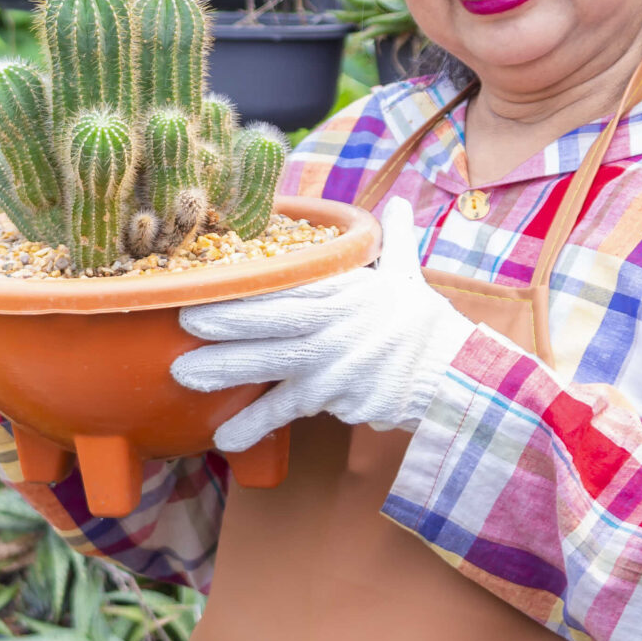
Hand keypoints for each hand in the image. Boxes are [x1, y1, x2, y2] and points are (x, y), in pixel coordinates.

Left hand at [173, 198, 476, 454]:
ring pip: (273, 368)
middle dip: (228, 324)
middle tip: (184, 325)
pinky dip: (257, 425)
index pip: (290, 287)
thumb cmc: (424, 325)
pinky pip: (289, 412)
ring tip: (185, 377)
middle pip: (275, 323)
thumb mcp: (408, 276)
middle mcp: (337, 327)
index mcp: (347, 292)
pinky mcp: (336, 402)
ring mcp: (334, 367)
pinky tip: (225, 439)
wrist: (457, 377)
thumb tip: (401, 202)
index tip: (209, 286)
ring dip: (227, 373)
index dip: (248, 289)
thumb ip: (394, 240)